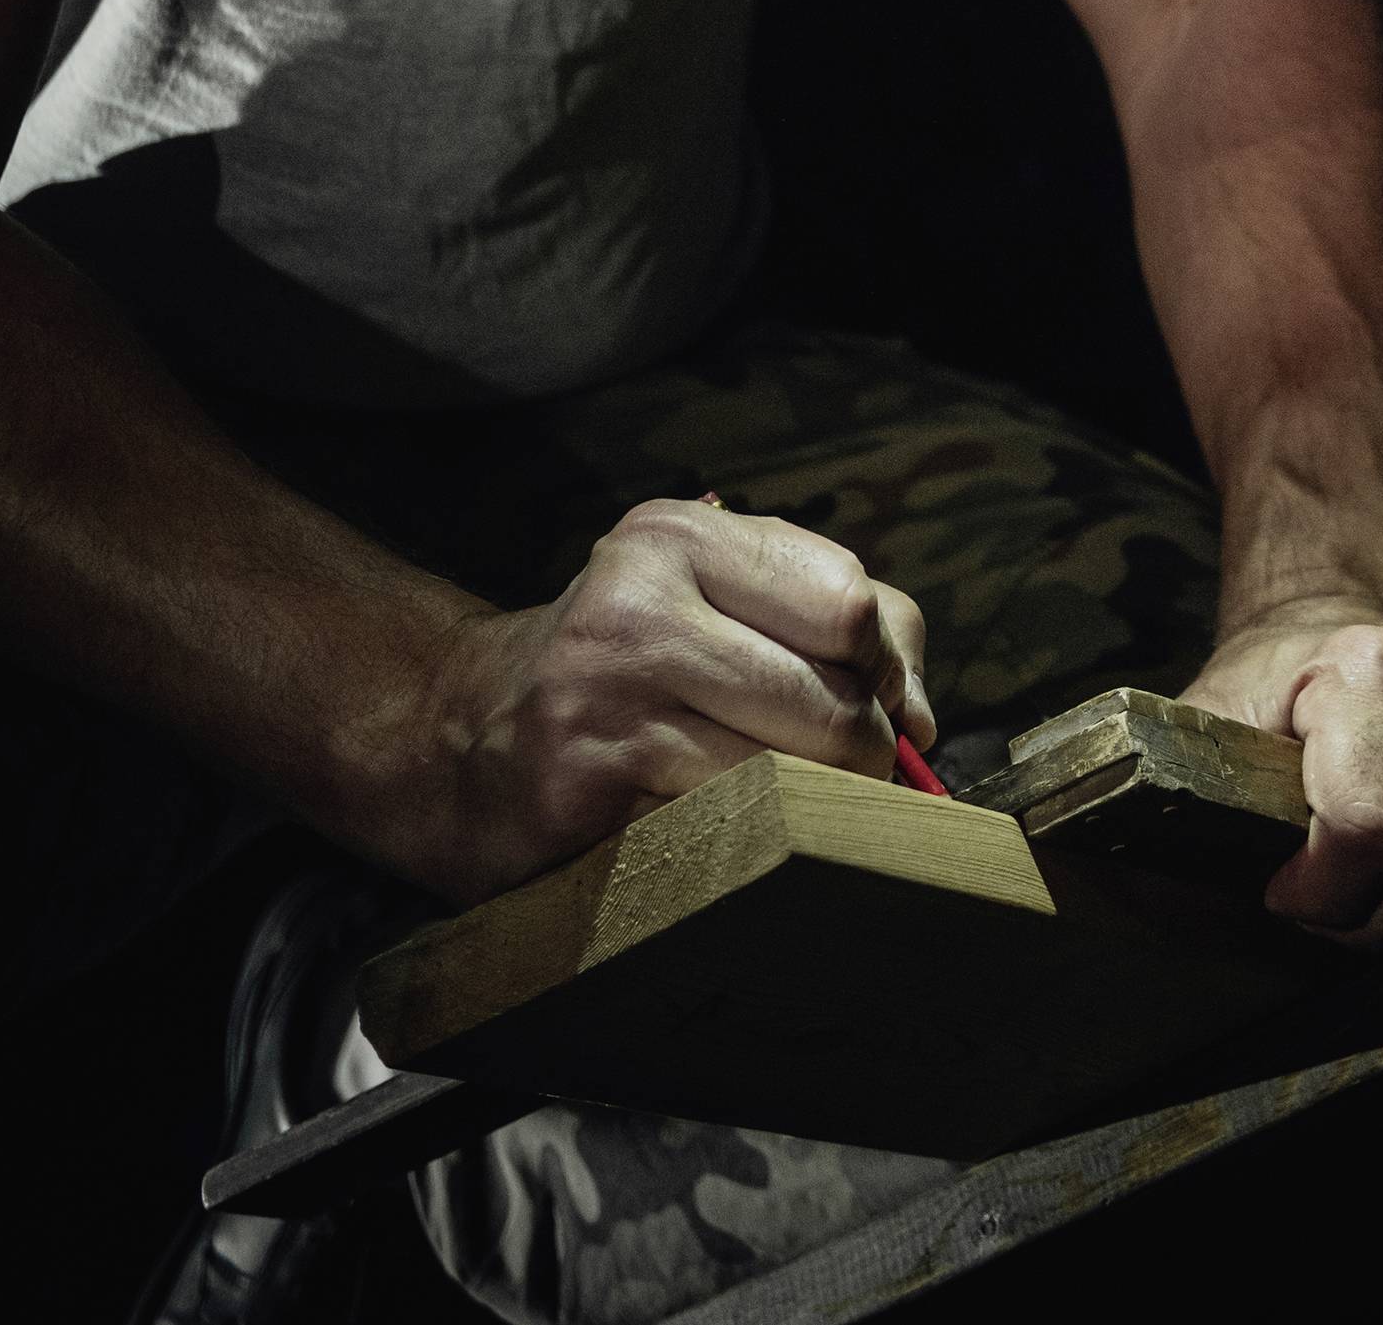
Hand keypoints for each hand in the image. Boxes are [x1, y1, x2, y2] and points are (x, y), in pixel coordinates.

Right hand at [414, 498, 933, 903]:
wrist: (457, 735)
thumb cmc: (625, 661)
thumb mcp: (713, 594)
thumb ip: (838, 624)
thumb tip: (925, 722)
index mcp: (679, 538)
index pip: (853, 605)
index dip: (886, 671)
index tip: (872, 703)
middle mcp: (637, 606)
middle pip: (837, 705)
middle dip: (859, 757)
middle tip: (829, 771)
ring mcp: (604, 703)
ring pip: (791, 781)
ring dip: (807, 811)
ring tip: (769, 798)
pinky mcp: (583, 797)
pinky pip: (726, 835)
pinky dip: (742, 844)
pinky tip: (705, 829)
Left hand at [1182, 600, 1382, 948]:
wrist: (1355, 636)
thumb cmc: (1273, 696)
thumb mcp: (1211, 720)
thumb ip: (1175, 784)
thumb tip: (1076, 856)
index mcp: (1372, 671)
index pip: (1369, 829)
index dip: (1320, 896)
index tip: (1283, 897)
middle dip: (1378, 929)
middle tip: (1329, 915)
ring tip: (1375, 888)